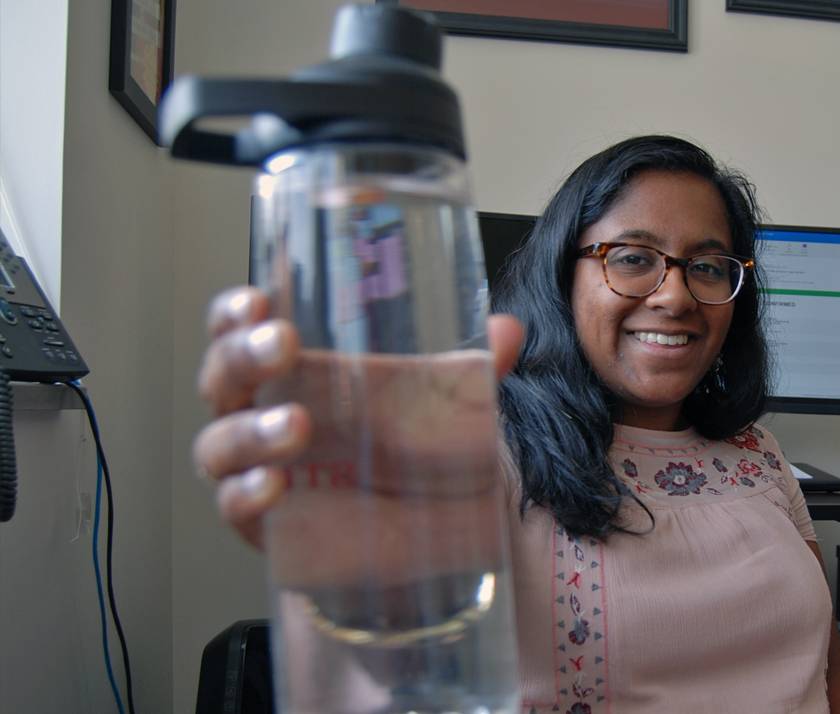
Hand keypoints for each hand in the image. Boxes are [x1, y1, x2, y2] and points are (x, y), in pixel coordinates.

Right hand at [193, 286, 523, 549]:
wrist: (411, 546)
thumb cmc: (401, 456)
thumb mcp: (434, 410)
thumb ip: (464, 373)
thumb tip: (507, 331)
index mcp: (289, 373)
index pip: (242, 330)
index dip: (236, 311)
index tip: (260, 298)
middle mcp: (258, 415)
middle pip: (223, 376)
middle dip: (243, 356)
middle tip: (283, 345)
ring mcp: (252, 472)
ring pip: (219, 444)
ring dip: (250, 431)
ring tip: (297, 426)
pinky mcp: (260, 527)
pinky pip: (235, 508)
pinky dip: (246, 495)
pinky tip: (274, 486)